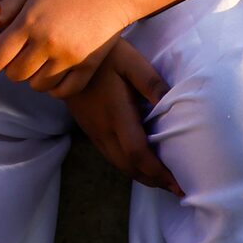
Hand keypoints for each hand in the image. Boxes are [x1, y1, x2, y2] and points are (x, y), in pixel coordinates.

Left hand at [0, 0, 133, 97]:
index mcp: (29, 22)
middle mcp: (47, 41)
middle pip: (16, 75)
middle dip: (14, 68)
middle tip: (23, 56)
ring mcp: (69, 56)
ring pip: (37, 86)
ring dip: (35, 78)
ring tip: (41, 61)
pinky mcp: (88, 67)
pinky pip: (62, 93)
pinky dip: (56, 88)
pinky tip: (56, 72)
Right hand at [67, 40, 178, 195]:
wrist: (64, 54)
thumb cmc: (104, 55)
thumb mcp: (131, 62)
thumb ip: (152, 84)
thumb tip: (174, 106)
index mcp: (116, 115)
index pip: (138, 154)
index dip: (158, 173)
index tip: (178, 184)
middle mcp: (103, 130)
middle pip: (129, 167)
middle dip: (154, 181)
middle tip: (176, 189)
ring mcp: (93, 131)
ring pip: (119, 165)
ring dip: (141, 176)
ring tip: (162, 181)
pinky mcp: (89, 129)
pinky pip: (111, 156)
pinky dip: (129, 167)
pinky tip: (140, 164)